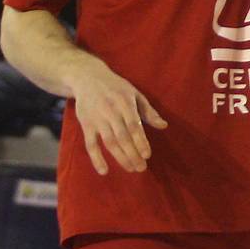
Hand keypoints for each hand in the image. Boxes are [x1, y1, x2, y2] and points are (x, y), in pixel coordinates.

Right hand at [68, 58, 168, 175]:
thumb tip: (164, 126)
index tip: (147, 155)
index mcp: (125, 103)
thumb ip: (149, 111)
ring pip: (109, 142)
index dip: (140, 141)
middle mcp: (110, 111)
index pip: (134, 126)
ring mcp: (97, 119)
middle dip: (132, 154)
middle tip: (141, 168)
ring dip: (120, 157)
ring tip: (131, 169)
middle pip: (122, 137)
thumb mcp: (134, 94)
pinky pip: (90, 144)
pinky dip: (96, 158)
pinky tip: (104, 171)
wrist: (87, 78)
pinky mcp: (86, 124)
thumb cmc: (116, 88)